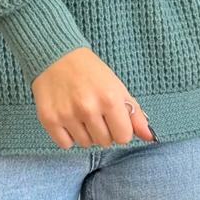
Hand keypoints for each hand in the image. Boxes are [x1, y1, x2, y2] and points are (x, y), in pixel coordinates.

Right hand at [31, 47, 155, 149]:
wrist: (55, 56)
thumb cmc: (90, 71)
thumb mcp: (117, 87)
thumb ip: (134, 113)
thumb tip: (150, 137)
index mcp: (110, 98)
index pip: (124, 137)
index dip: (120, 129)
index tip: (113, 119)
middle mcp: (88, 108)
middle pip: (104, 142)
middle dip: (103, 131)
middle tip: (95, 113)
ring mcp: (67, 115)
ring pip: (85, 144)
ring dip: (85, 132)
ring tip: (80, 113)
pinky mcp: (49, 119)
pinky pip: (65, 144)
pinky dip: (67, 135)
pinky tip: (67, 117)